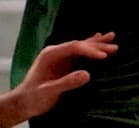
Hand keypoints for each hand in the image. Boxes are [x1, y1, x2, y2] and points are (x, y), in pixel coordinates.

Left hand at [0, 32, 117, 126]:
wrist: (23, 102)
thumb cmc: (33, 97)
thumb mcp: (49, 91)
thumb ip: (66, 82)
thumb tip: (87, 74)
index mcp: (50, 54)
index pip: (74, 47)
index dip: (90, 50)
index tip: (104, 56)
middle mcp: (56, 52)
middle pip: (79, 45)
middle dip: (97, 45)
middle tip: (115, 46)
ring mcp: (60, 57)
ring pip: (81, 47)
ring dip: (96, 43)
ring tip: (112, 37)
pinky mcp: (64, 64)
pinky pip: (80, 53)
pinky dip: (90, 48)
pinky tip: (97, 39)